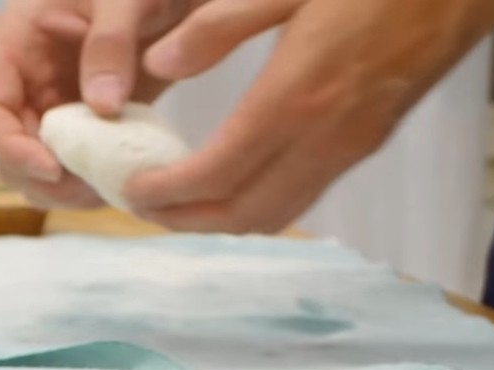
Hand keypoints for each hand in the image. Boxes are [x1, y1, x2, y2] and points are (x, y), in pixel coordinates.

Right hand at [0, 0, 192, 207]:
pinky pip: (70, 170)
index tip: (54, 169)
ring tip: (105, 189)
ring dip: (64, 192)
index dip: (11, 148)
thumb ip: (112, 42)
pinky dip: (89, 186)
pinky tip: (118, 183)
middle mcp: (23, 84)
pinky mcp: (79, 128)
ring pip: (34, 172)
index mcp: (14, 45)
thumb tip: (102, 107)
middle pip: (6, 152)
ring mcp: (50, 109)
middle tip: (88, 188)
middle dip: (42, 179)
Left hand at [123, 0, 493, 231]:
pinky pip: (298, 198)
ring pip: (271, 216)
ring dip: (217, 222)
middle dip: (182, 220)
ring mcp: (349, 148)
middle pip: (239, 214)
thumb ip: (220, 24)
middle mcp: (323, 137)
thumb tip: (159, 61)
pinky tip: (227, 186)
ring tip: (175, 204)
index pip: (214, 174)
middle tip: (138, 206)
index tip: (128, 188)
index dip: (165, 193)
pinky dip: (254, 206)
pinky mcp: (365, 146)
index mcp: (295, 96)